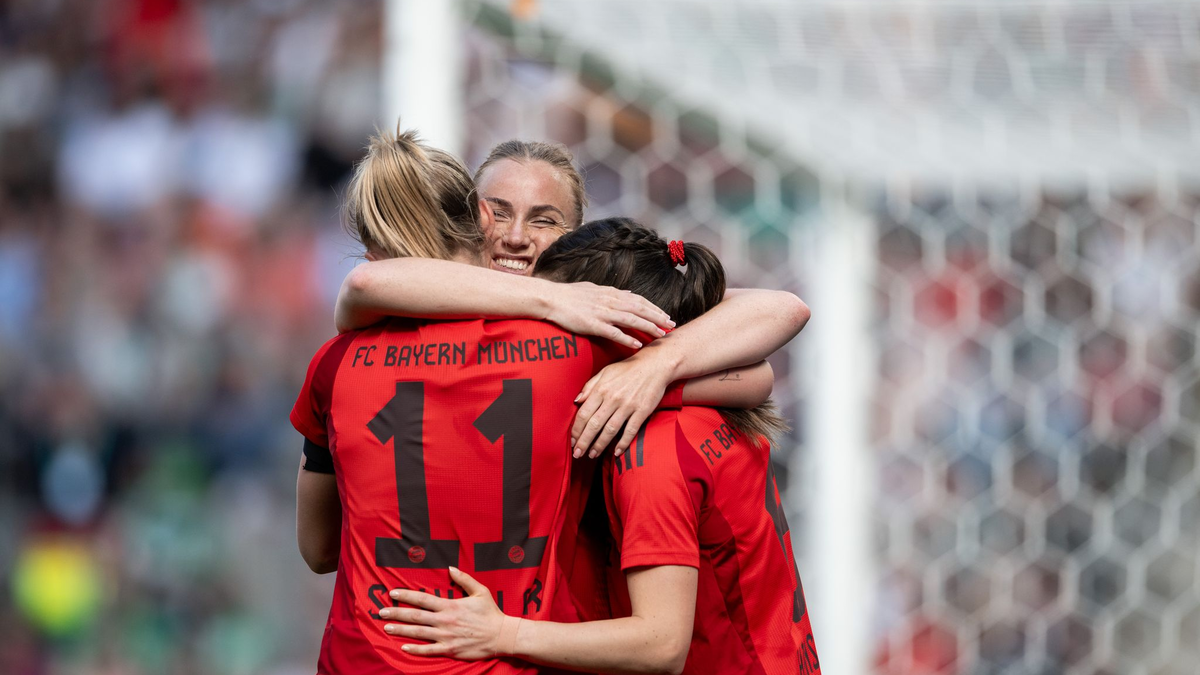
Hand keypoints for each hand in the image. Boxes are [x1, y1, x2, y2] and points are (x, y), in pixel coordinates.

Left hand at [381, 567, 506, 658]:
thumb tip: (450, 568)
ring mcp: (446, 636)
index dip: (406, 595)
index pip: (422, 599)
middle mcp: (444, 621)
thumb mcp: (480, 591)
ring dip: (401, 630)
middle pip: (415, 616)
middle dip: (396, 613)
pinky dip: (415, 649)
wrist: (501, 635)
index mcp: (450, 605)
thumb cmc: (490, 613)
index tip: (392, 593)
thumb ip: (464, 579)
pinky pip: (428, 650)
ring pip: (418, 633)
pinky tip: (403, 647)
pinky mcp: (449, 649)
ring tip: (386, 627)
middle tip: (380, 612)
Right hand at [545, 282, 672, 349]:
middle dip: (658, 317)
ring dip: (648, 327)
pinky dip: (627, 338)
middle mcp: (610, 301)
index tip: (666, 315)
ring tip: (661, 335)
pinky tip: (637, 345)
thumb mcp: (594, 288)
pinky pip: (614, 332)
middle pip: (640, 309)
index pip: (639, 300)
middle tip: (672, 325)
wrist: (551, 298)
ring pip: (632, 320)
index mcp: (611, 293)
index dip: (654, 308)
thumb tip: (628, 293)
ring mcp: (602, 312)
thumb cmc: (570, 294)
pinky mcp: (593, 324)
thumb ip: (612, 292)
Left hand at [571, 352, 672, 457]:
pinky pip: (630, 430)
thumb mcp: (605, 372)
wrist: (655, 365)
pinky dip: (623, 443)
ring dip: (599, 445)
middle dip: (584, 442)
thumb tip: (577, 400)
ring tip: (592, 455)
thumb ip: (590, 386)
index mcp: (602, 389)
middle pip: (594, 425)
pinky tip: (616, 452)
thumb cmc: (628, 368)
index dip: (576, 429)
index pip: (584, 413)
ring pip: (610, 430)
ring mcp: (628, 406)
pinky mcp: (642, 411)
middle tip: (577, 454)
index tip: (572, 440)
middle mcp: (613, 399)